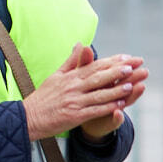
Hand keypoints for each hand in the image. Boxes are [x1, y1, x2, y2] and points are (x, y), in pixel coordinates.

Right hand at [21, 43, 146, 140]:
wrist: (29, 117)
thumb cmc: (43, 97)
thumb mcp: (56, 75)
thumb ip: (71, 61)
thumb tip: (80, 44)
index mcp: (70, 77)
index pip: (94, 66)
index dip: (111, 62)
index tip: (126, 58)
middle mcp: (73, 87)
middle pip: (98, 77)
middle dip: (117, 72)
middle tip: (133, 66)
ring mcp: (74, 101)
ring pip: (99, 94)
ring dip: (116, 90)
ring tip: (131, 85)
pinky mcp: (75, 116)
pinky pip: (95, 110)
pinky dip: (108, 107)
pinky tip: (120, 105)